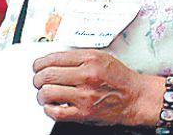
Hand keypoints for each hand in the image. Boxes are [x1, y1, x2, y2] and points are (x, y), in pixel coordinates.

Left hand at [32, 49, 156, 126]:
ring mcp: (84, 95)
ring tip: (46, 94)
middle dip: (37, 79)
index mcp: (91, 59)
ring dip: (42, 95)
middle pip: (47, 75)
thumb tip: (54, 60)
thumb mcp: (103, 58)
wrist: (135, 97)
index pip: (54, 58)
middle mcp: (87, 75)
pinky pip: (54, 112)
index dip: (40, 63)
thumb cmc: (120, 79)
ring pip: (47, 93)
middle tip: (39, 81)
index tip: (38, 67)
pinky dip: (48, 109)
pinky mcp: (83, 113)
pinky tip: (53, 105)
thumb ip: (80, 58)